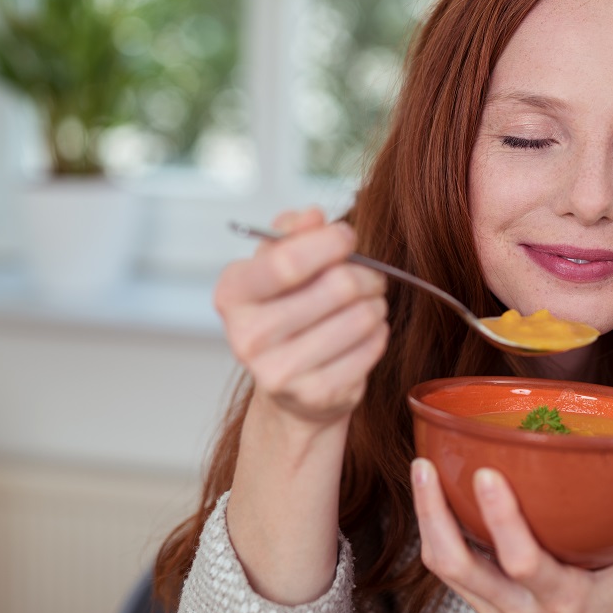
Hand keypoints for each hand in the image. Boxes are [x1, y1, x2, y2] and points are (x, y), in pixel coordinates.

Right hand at [214, 208, 388, 427]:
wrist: (289, 386)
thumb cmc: (287, 310)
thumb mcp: (278, 264)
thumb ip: (292, 232)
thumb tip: (312, 216)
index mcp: (233, 293)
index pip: (288, 261)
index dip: (329, 242)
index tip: (347, 237)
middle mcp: (248, 336)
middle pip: (338, 287)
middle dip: (366, 274)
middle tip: (370, 276)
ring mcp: (280, 371)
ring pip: (362, 317)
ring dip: (375, 303)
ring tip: (367, 303)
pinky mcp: (316, 396)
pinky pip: (372, 347)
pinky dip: (379, 333)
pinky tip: (366, 332)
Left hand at [412, 458, 612, 612]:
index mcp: (565, 603)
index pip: (522, 563)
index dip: (501, 519)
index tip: (487, 473)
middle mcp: (521, 612)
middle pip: (457, 566)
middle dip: (433, 513)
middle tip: (425, 465)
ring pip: (444, 568)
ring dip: (428, 518)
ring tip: (424, 470)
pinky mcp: (484, 610)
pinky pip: (452, 571)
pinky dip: (440, 532)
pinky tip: (439, 496)